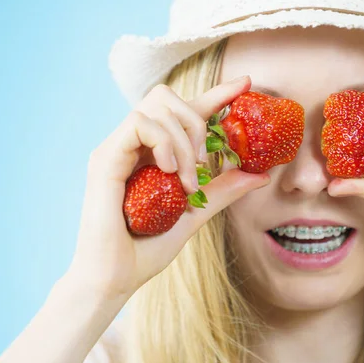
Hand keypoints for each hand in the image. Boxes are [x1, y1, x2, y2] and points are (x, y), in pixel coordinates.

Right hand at [69, 76, 269, 300]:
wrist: (115, 279)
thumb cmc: (147, 250)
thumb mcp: (194, 215)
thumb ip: (221, 191)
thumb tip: (259, 175)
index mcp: (152, 153)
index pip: (184, 111)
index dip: (215, 94)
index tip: (245, 84)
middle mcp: (132, 144)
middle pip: (168, 98)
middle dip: (198, 122)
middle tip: (205, 165)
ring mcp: (116, 148)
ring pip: (156, 107)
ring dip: (184, 141)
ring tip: (188, 181)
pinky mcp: (105, 159)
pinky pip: (138, 124)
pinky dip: (163, 141)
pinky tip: (170, 170)